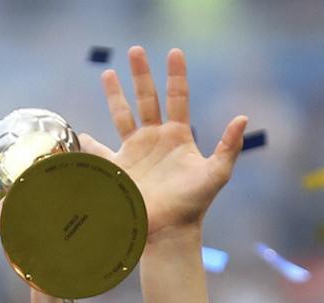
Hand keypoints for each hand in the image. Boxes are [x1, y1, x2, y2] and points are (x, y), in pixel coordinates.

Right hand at [96, 46, 248, 237]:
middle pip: (147, 98)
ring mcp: (136, 152)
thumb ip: (229, 146)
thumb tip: (243, 118)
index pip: (177, 98)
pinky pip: (101, 153)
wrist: (170, 231)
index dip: (176, 75)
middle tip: (136, 49)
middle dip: (141, 74)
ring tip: (108, 73)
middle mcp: (156, 139)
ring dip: (115, 94)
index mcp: (178, 136)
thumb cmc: (194, 204)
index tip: (175, 52)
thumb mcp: (216, 174)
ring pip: (122, 116)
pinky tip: (80, 135)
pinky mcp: (120, 168)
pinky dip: (88, 145)